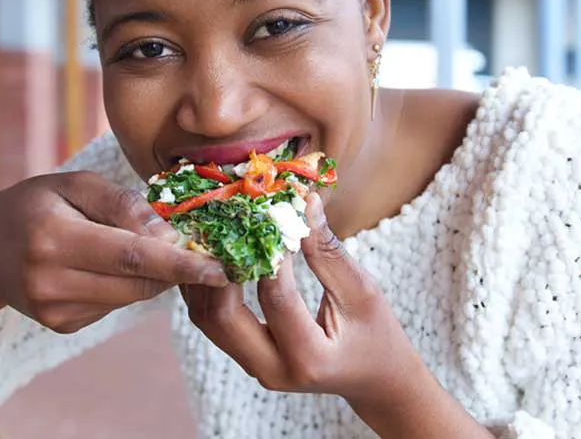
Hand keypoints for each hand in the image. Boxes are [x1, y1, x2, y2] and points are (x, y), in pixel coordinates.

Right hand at [0, 171, 227, 352]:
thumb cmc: (35, 203)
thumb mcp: (73, 184)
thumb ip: (120, 203)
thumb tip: (167, 233)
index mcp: (52, 237)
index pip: (132, 256)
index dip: (181, 263)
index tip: (220, 267)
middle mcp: (50, 280)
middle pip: (137, 282)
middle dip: (176, 267)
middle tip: (200, 246)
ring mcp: (54, 310)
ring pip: (131, 297)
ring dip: (153, 275)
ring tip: (144, 245)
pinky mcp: (61, 325)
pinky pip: (114, 305)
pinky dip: (126, 285)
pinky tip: (107, 264)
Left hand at [180, 195, 493, 437]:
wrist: (375, 380)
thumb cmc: (376, 334)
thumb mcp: (362, 291)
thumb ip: (328, 251)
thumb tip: (305, 201)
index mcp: (309, 358)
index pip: (275, 296)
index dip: (269, 252)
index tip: (269, 214)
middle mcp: (273, 370)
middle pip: (222, 316)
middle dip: (219, 266)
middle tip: (226, 224)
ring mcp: (255, 367)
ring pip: (208, 320)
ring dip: (205, 276)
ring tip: (212, 234)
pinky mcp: (246, 356)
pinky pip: (213, 321)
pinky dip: (209, 286)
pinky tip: (214, 255)